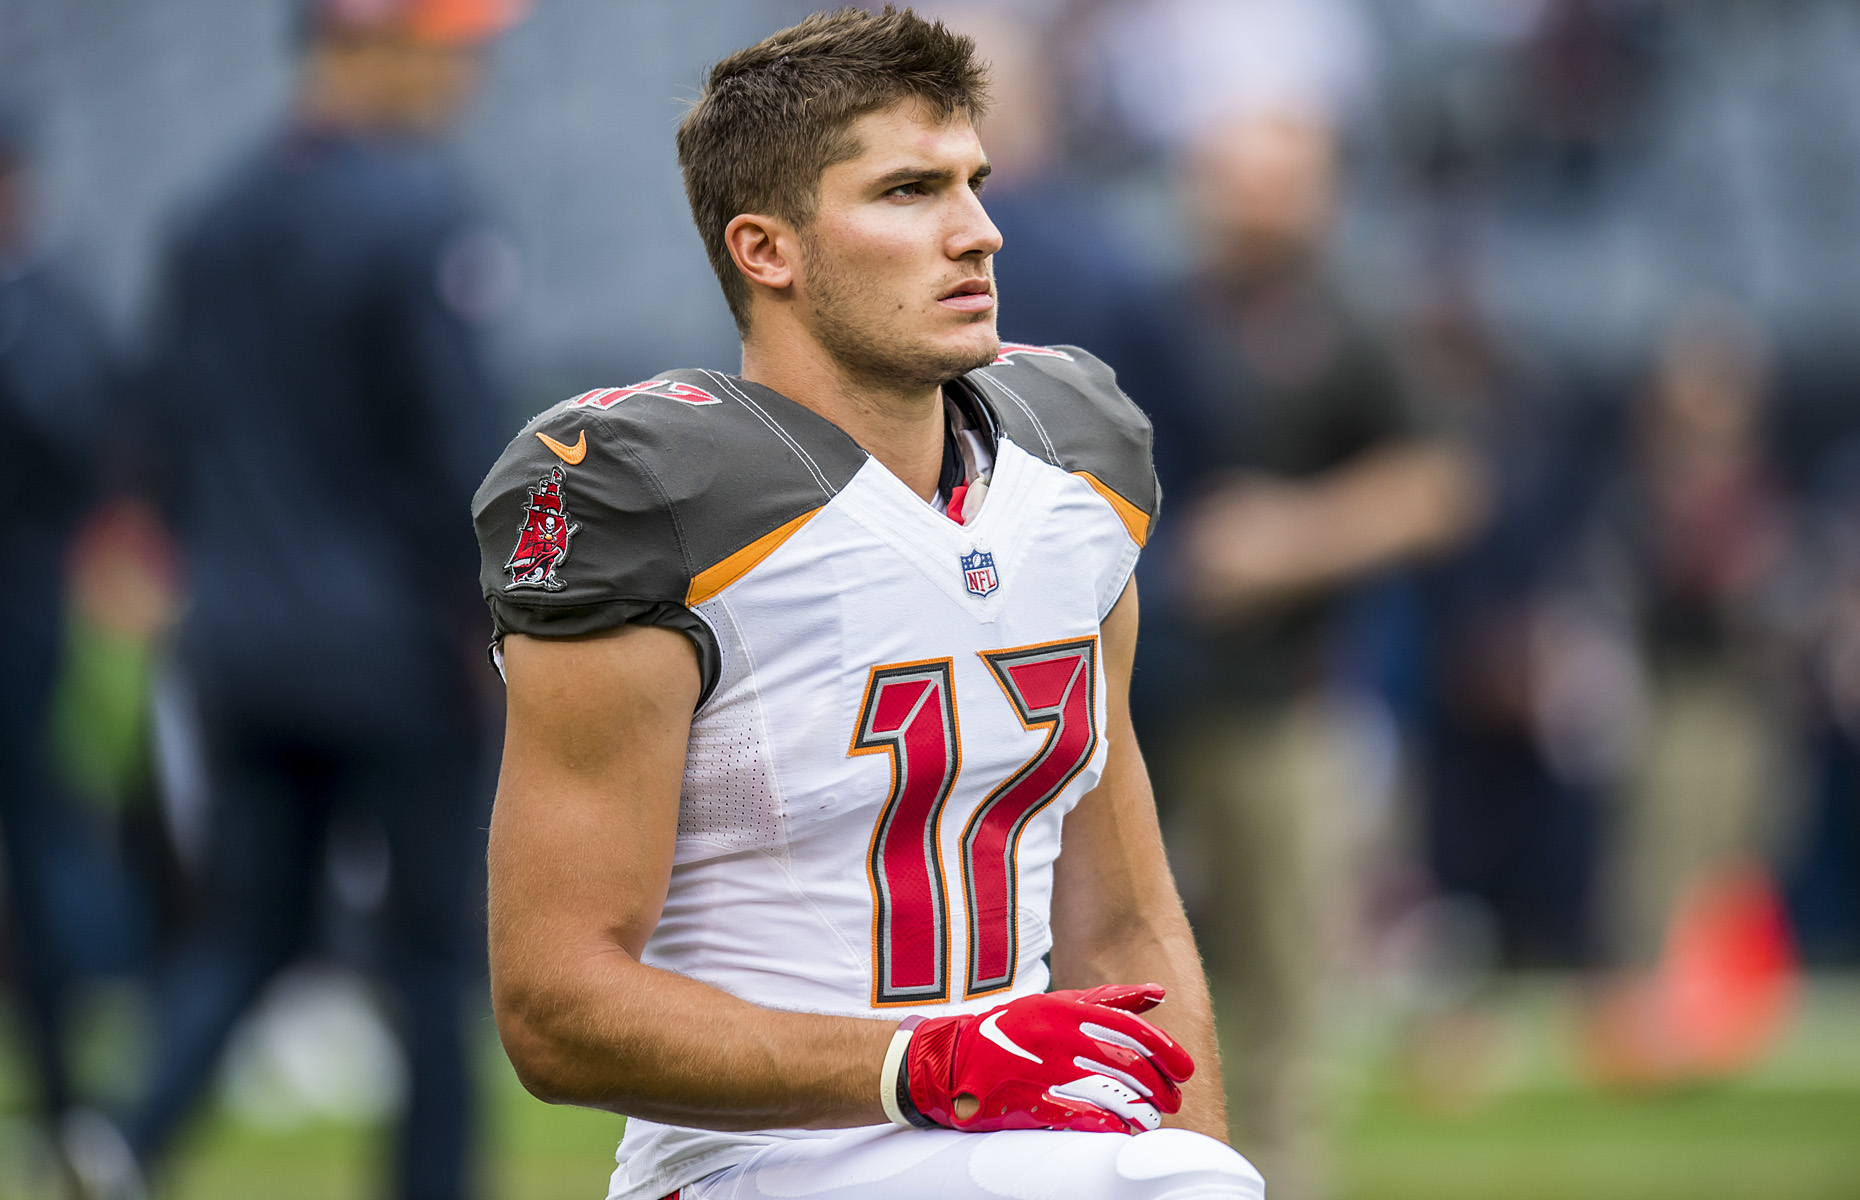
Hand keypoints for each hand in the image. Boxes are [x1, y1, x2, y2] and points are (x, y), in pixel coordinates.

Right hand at [894, 983, 1194, 1133]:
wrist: (949, 1060)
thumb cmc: (1010, 1030)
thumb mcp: (1056, 1005)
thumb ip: (1109, 999)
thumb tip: (1158, 993)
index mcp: (1066, 1010)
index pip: (1131, 1030)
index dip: (1165, 1051)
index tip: (1184, 1070)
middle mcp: (1058, 1038)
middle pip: (1128, 1066)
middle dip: (1159, 1087)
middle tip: (1171, 1100)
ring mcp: (1045, 1072)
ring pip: (1112, 1094)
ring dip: (1140, 1110)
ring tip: (1150, 1118)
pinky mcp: (1030, 1104)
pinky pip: (1082, 1118)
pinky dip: (1110, 1127)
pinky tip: (1122, 1132)